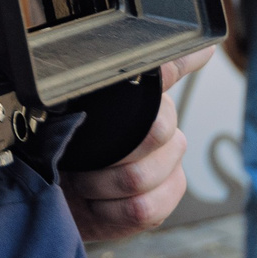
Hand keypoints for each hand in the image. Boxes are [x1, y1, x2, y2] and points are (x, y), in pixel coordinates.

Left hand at [60, 50, 207, 240]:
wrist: (55, 198)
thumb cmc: (60, 151)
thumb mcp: (60, 115)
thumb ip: (84, 86)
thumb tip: (104, 47)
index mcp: (139, 98)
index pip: (170, 69)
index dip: (185, 59)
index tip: (201, 49)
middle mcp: (162, 125)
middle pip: (156, 130)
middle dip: (108, 150)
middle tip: (79, 157)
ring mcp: (169, 164)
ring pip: (141, 176)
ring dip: (99, 183)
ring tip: (83, 181)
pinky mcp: (166, 200)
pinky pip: (144, 208)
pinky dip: (109, 211)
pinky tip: (98, 203)